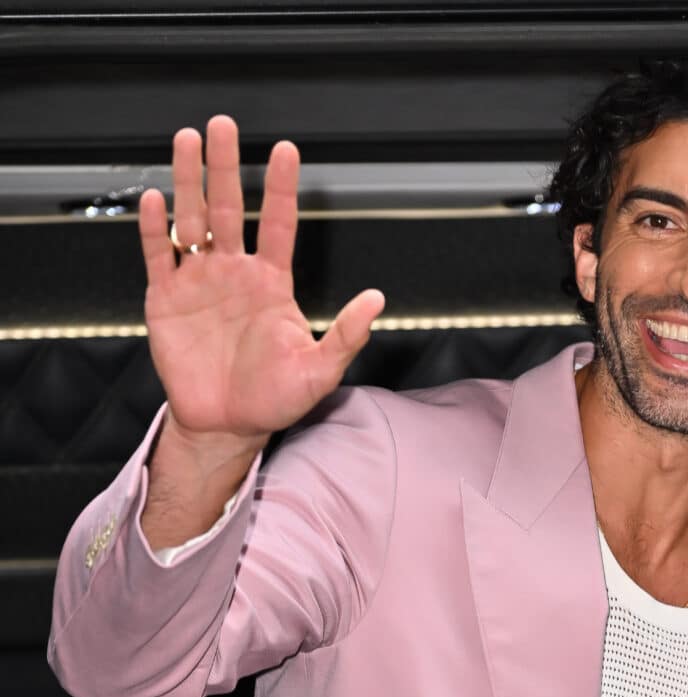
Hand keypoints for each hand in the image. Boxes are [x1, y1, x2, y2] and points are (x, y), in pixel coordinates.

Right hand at [139, 115, 384, 450]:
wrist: (228, 424)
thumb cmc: (275, 398)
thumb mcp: (320, 370)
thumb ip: (347, 335)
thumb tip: (377, 300)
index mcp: (272, 282)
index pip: (280, 224)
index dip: (282, 188)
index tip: (286, 151)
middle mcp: (235, 272)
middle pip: (230, 207)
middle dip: (225, 166)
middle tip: (223, 125)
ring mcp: (199, 282)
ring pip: (192, 220)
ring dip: (188, 181)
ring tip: (186, 140)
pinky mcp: (166, 300)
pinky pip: (159, 256)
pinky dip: (155, 228)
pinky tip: (155, 199)